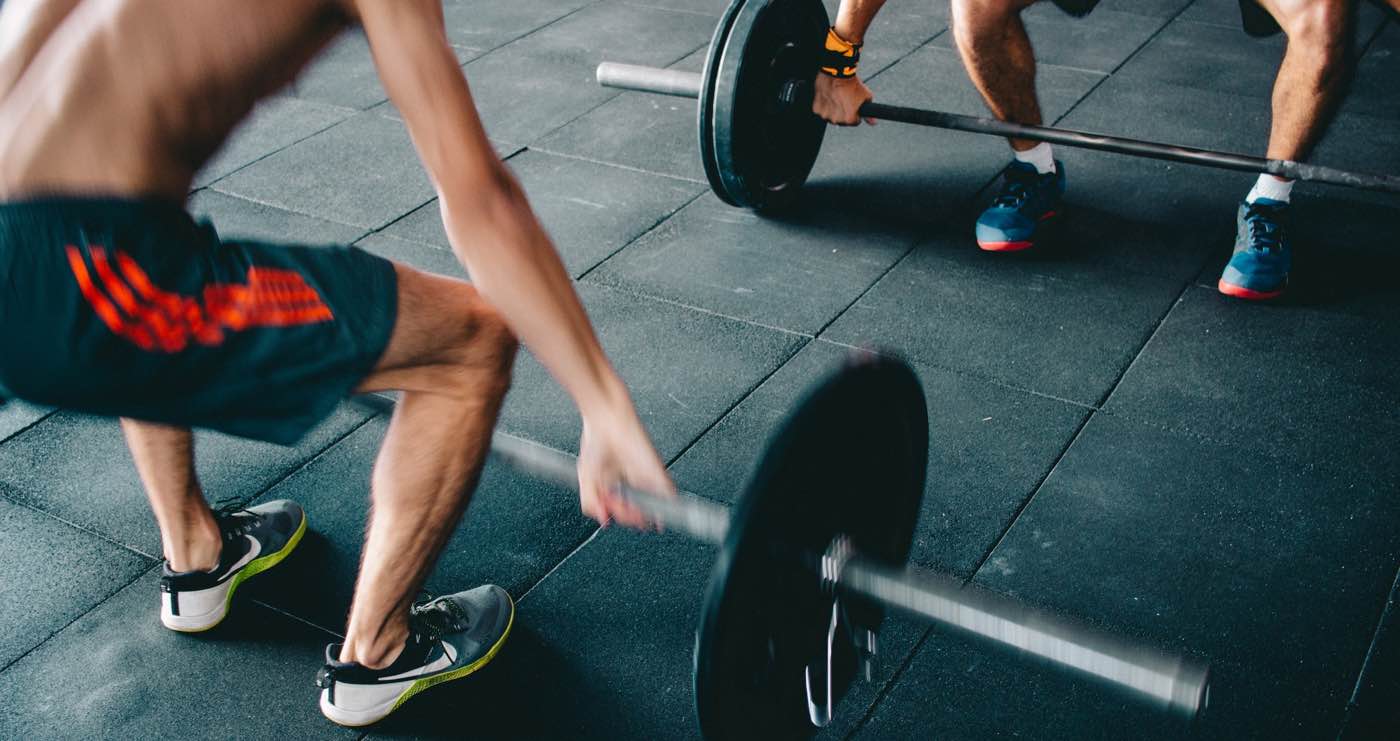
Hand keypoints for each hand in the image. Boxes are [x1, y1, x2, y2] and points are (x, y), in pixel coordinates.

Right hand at [576, 398, 675, 529]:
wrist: (606, 421)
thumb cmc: (596, 442)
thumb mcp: (586, 478)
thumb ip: (591, 502)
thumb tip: (604, 520)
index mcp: (616, 486)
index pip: (621, 511)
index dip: (617, 516)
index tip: (609, 515)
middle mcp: (632, 484)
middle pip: (637, 511)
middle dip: (628, 517)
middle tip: (619, 509)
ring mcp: (646, 478)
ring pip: (652, 506)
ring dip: (646, 515)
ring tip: (638, 516)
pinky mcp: (656, 470)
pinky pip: (667, 491)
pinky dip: (668, 506)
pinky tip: (665, 514)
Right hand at [812, 73, 874, 125]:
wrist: (838, 72)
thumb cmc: (852, 84)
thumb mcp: (866, 97)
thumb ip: (870, 113)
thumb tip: (873, 122)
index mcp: (849, 119)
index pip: (855, 122)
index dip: (856, 113)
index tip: (854, 105)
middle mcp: (836, 119)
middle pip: (842, 120)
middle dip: (844, 112)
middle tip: (845, 100)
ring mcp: (825, 114)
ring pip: (831, 116)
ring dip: (833, 110)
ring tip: (837, 97)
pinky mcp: (817, 108)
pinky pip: (821, 110)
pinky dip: (825, 105)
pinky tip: (830, 96)